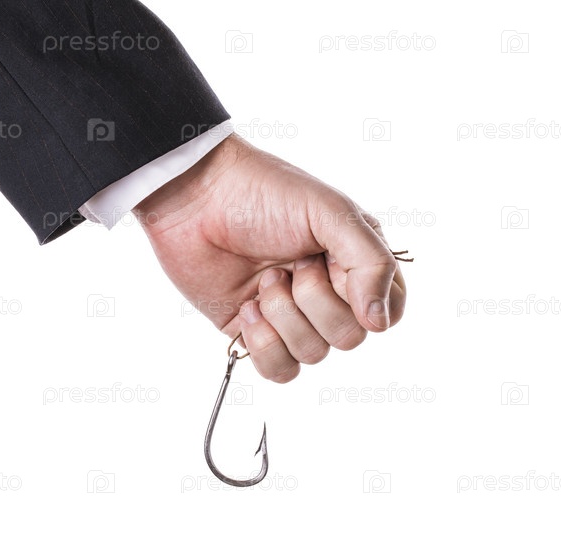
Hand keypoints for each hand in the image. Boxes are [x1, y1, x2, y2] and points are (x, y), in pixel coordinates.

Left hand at [132, 134, 405, 382]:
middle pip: (349, 337)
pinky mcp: (254, 332)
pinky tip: (248, 308)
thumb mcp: (331, 213)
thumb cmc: (263, 193)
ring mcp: (290, 315)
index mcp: (354, 262)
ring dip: (284, 316)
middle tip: (291, 264)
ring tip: (264, 278)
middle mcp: (327, 292)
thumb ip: (370, 263)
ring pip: (313, 354)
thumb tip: (380, 323)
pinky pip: (279, 370)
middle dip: (315, 301)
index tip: (334, 267)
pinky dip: (264, 344)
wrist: (196, 198)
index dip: (365, 298)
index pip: (388, 309)